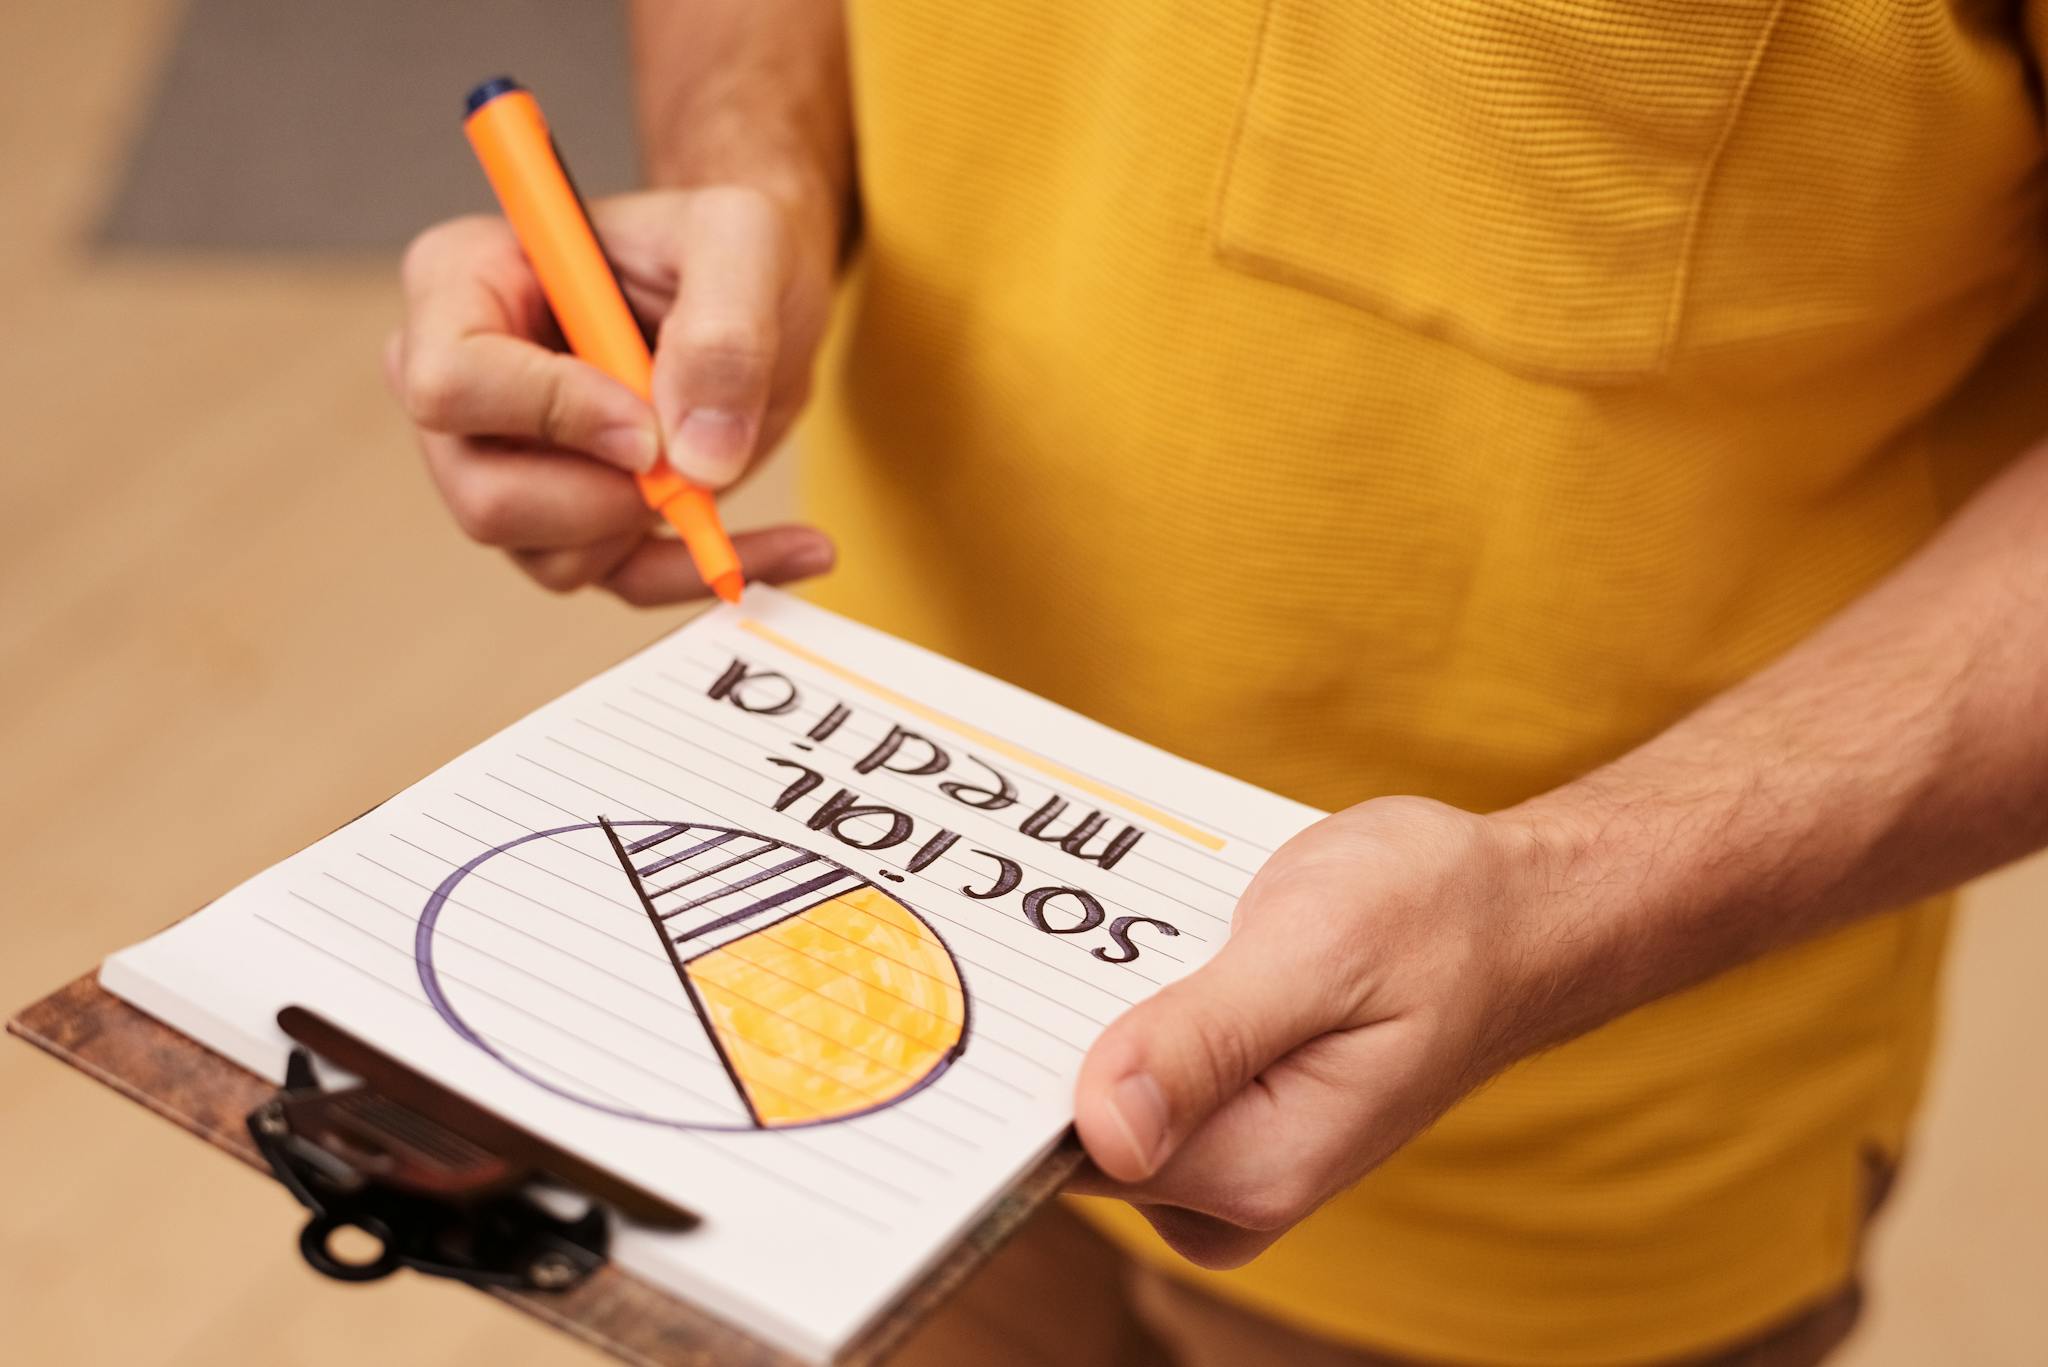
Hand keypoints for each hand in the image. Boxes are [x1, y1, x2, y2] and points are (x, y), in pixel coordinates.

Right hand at [388, 187, 838, 602]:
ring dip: (654, 526)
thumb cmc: (724, 242)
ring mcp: (509, 464)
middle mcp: (463, 384)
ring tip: (728, 459)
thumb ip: (723, 330)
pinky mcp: (574, 521)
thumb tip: (696, 456)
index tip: (649, 424)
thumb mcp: (744, 240)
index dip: (552, 416)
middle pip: (485, 498)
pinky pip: (623, 582)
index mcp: (461, 283)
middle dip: (605, 498)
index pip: (451, 384)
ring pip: (550, 557)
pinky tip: (794, 546)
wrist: (754, 292)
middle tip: (691, 456)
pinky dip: (708, 570)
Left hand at [1070, 796, 1580, 1268]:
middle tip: (1077, 908)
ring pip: (1096, 1088)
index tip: (987, 971)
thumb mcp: (1321, 948)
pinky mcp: (1228, 1116)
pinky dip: (1131, 994)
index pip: (1071, 1146)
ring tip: (1142, 907)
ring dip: (1096, 994)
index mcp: (1255, 1168)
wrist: (1517, 914)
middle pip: (1071, 1120)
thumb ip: (1208, 1037)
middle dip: (1060, 1017)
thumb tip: (1104, 1129)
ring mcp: (1230, 1158)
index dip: (1024, 1058)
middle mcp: (1234, 1190)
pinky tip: (1161, 931)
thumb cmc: (1437, 915)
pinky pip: (1137, 1067)